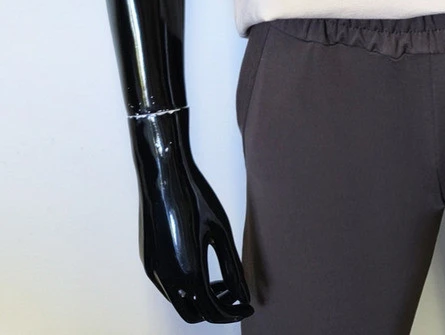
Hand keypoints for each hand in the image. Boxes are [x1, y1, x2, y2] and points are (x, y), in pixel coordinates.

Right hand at [130, 109, 252, 323]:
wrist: (163, 177)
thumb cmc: (196, 199)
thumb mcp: (221, 232)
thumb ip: (233, 267)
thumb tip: (243, 295)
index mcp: (190, 272)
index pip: (213, 310)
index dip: (233, 312)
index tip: (248, 306)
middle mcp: (168, 278)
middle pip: (194, 314)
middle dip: (216, 310)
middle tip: (234, 295)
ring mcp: (155, 272)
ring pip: (179, 302)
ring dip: (200, 299)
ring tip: (221, 283)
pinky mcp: (149, 262)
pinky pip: (168, 288)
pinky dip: (186, 289)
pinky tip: (201, 270)